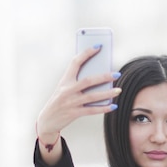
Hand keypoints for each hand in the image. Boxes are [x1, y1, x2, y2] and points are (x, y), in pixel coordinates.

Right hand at [36, 46, 121, 162]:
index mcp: (65, 80)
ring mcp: (71, 102)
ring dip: (107, 93)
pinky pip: (92, 110)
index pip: (75, 63)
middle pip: (88, 80)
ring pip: (92, 96)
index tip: (98, 47)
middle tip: (117, 74)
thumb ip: (78, 81)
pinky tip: (113, 106)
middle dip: (104, 76)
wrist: (47, 120)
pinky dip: (104, 108)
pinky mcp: (74, 113)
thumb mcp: (65, 88)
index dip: (86, 53)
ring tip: (119, 90)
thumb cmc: (60, 101)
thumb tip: (101, 76)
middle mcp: (67, 90)